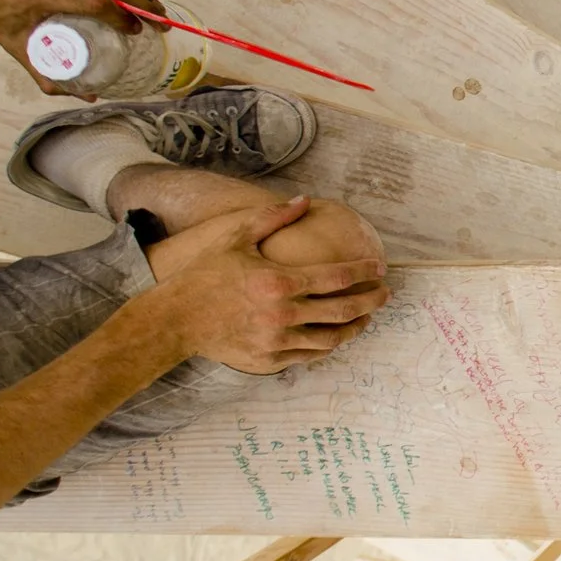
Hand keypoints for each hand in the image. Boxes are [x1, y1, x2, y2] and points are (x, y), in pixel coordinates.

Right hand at [138, 197, 390, 373]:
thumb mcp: (235, 238)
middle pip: (343, 310)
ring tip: (366, 317)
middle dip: (371, 301)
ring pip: (331, 339)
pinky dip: (326, 346)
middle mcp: (282, 314)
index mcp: (278, 282)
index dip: (362, 272)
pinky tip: (334, 335)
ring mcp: (276, 341)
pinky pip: (309, 355)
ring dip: (355, 327)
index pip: (335, 276)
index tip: (379, 268)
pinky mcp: (269, 360)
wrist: (175, 319)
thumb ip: (272, 218)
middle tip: (385, 295)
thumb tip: (304, 199)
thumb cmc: (205, 275)